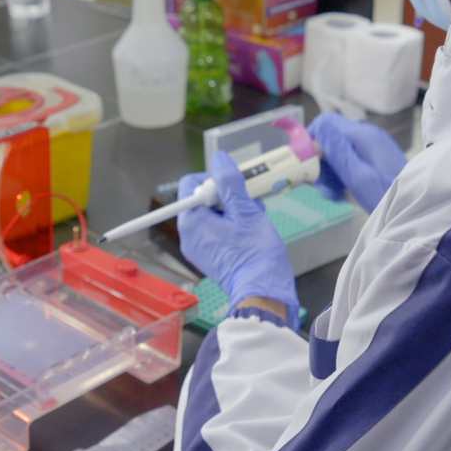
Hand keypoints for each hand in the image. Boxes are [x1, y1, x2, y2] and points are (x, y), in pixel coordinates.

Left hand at [178, 152, 298, 322]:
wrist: (262, 291)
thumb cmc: (254, 252)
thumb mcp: (245, 210)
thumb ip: (229, 182)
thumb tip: (219, 159)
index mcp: (191, 221)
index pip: (190, 184)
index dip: (212, 179)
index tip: (233, 187)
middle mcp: (188, 235)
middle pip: (201, 199)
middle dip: (226, 195)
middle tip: (248, 202)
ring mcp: (198, 247)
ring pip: (211, 214)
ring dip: (233, 209)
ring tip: (254, 217)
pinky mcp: (209, 257)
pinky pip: (215, 230)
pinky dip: (231, 224)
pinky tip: (250, 229)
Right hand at [308, 111, 407, 212]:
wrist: (417, 208)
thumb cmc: (388, 195)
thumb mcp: (359, 177)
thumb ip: (339, 152)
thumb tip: (320, 126)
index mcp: (362, 136)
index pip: (326, 122)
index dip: (311, 140)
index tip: (305, 163)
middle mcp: (366, 137)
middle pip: (330, 139)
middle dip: (320, 162)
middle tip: (322, 188)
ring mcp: (371, 148)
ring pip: (337, 152)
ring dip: (329, 173)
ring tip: (333, 195)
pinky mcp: (374, 160)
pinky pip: (349, 161)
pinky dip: (341, 176)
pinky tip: (342, 194)